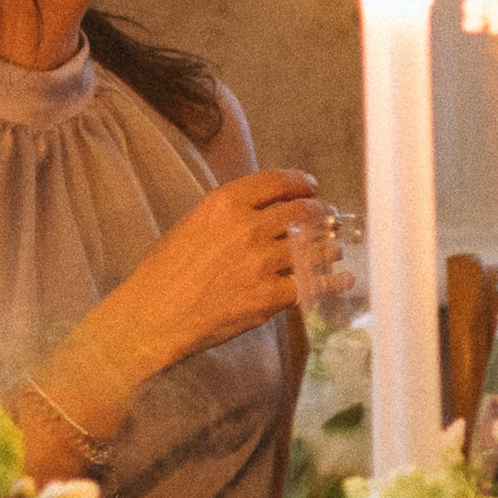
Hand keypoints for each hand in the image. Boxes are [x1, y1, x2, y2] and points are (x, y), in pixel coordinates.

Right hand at [105, 169, 320, 375]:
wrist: (155, 316)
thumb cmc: (166, 272)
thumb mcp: (193, 224)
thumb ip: (230, 213)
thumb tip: (266, 209)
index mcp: (225, 203)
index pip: (278, 181)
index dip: (302, 182)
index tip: (312, 187)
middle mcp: (247, 227)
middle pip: (301, 211)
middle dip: (320, 213)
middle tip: (327, 218)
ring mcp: (260, 262)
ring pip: (312, 247)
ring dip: (329, 246)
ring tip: (335, 248)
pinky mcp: (268, 296)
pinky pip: (311, 285)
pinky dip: (332, 281)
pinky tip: (343, 279)